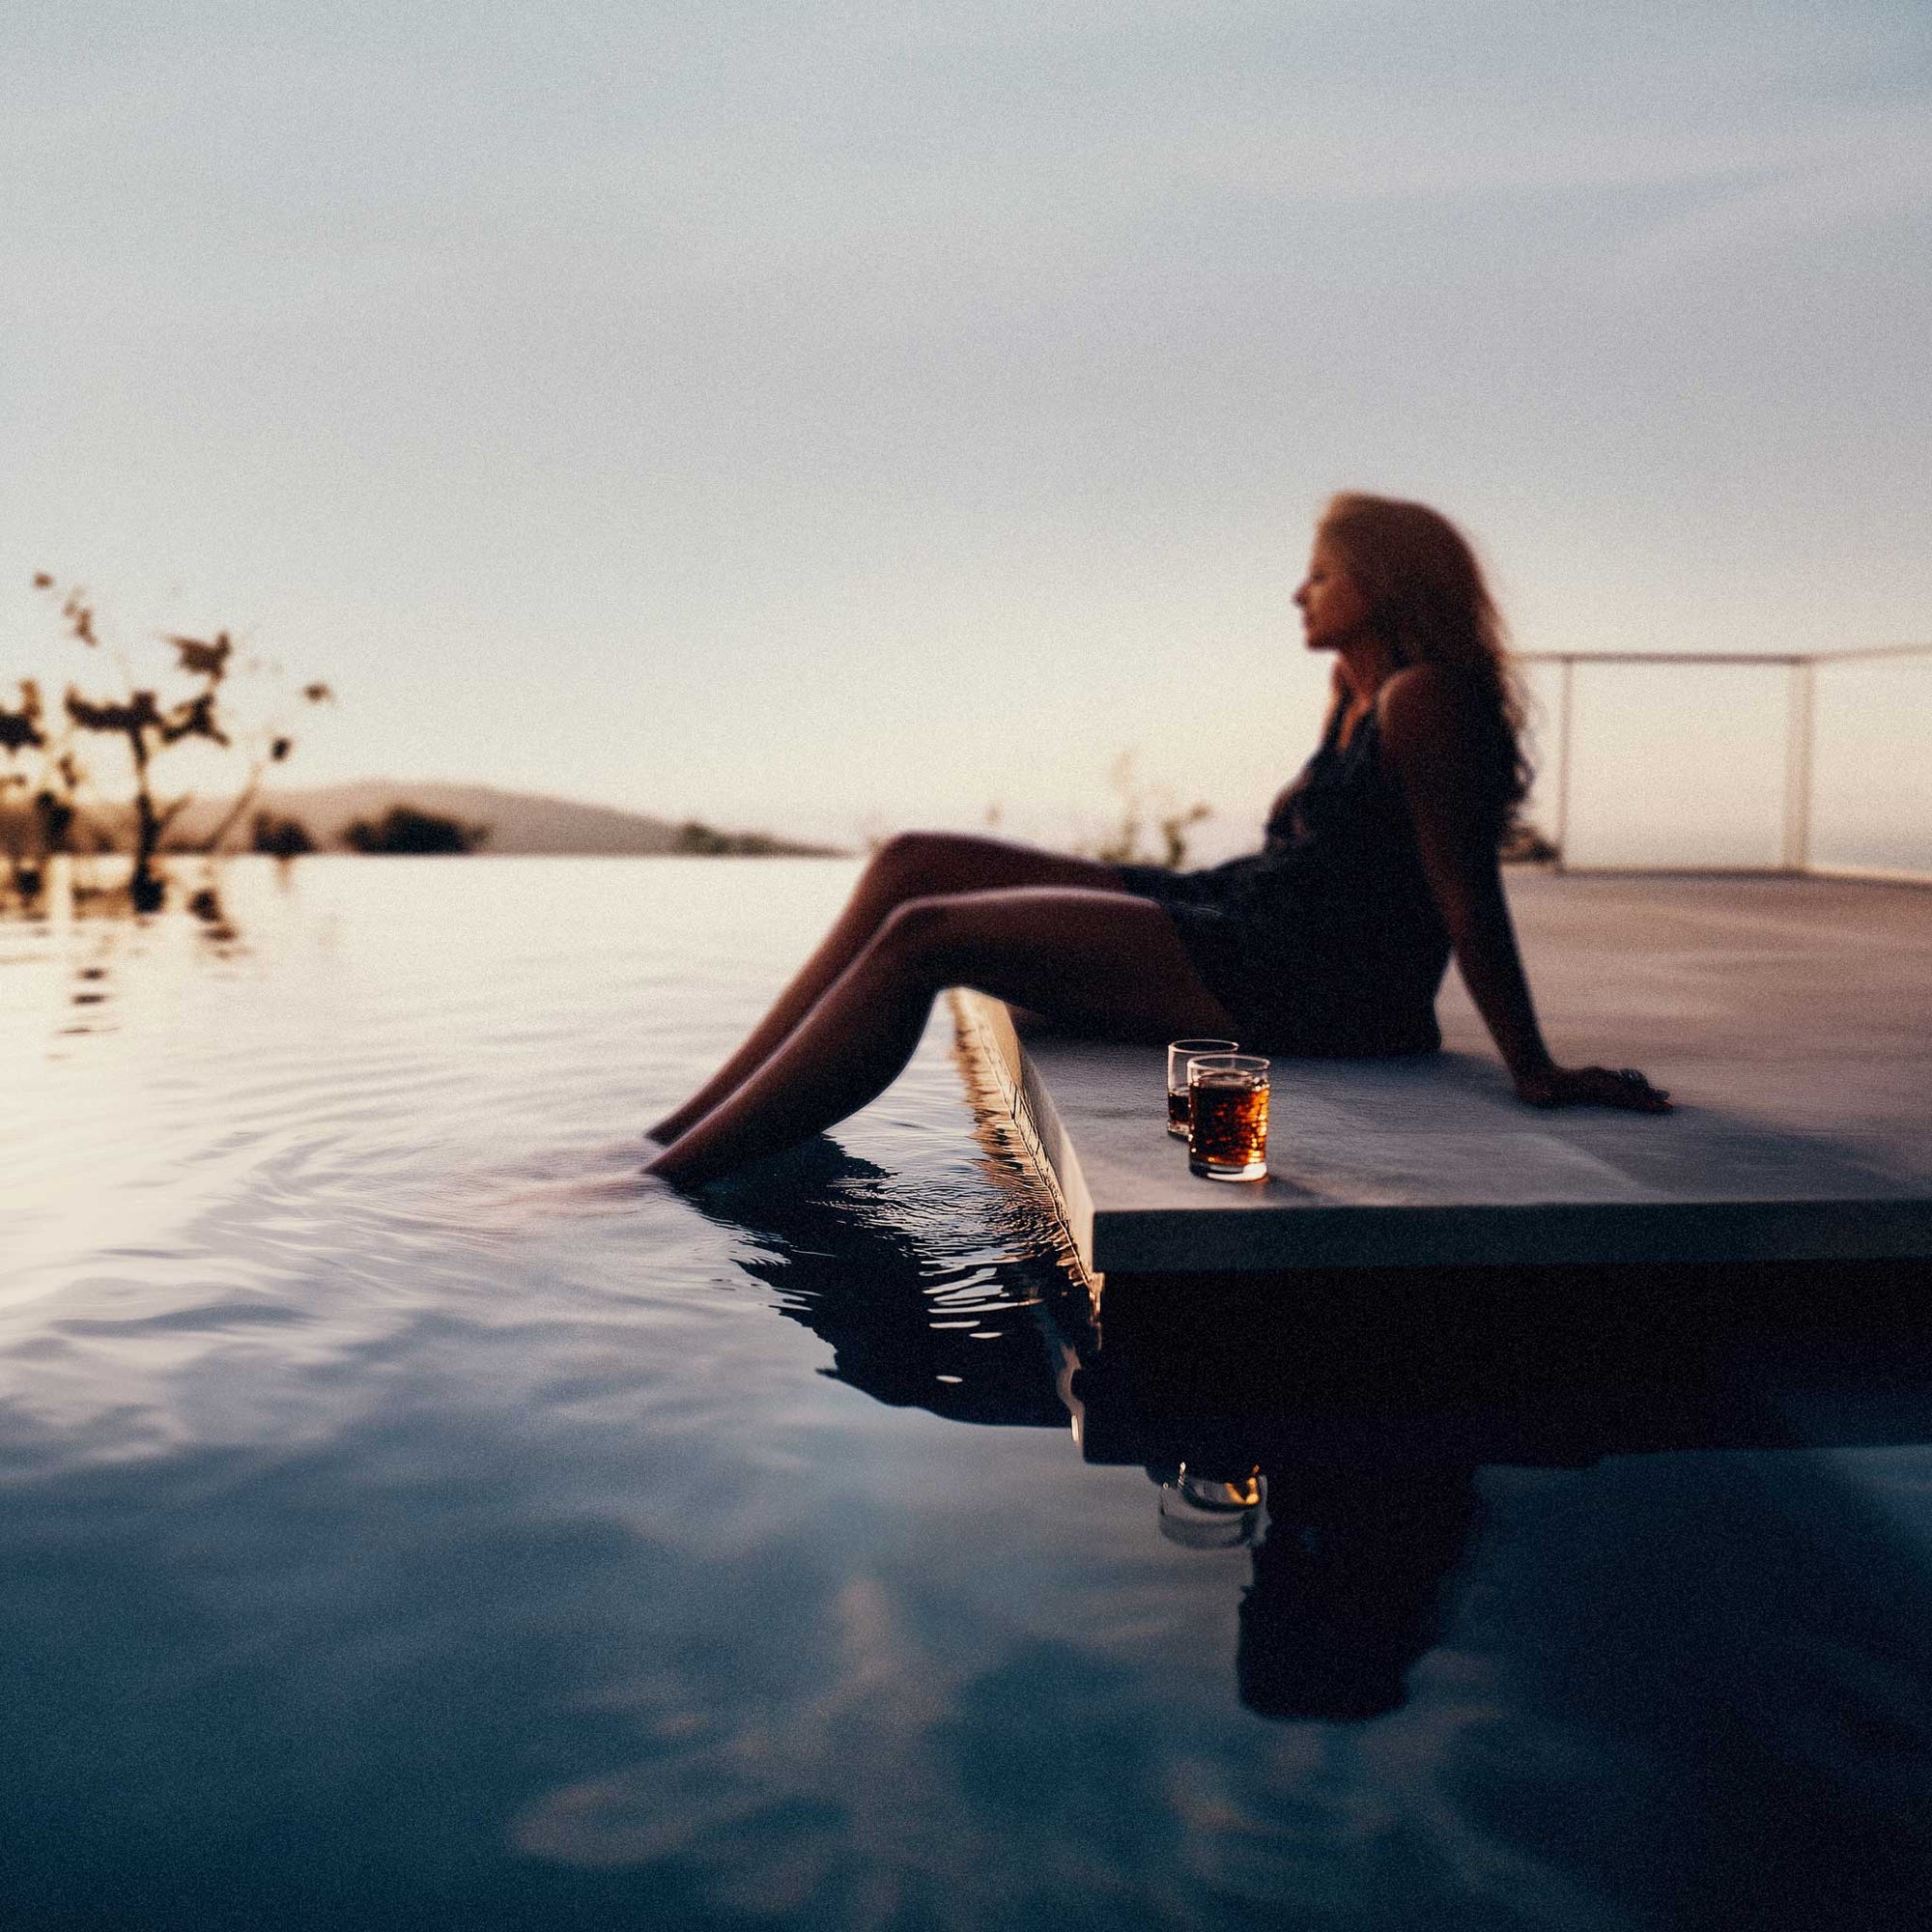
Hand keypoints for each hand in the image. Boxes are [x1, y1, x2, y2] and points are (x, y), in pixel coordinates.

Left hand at [1514, 1064, 1671, 1112]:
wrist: (1530, 1069)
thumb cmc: (1533, 1088)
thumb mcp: (1536, 1093)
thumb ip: (1544, 1094)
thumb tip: (1545, 1094)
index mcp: (1590, 1085)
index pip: (1622, 1095)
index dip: (1641, 1103)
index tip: (1658, 1108)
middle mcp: (1597, 1079)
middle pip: (1629, 1090)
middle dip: (1650, 1098)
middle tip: (1671, 1107)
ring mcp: (1596, 1077)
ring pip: (1626, 1085)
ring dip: (1644, 1092)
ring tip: (1664, 1096)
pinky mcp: (1593, 1079)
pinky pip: (1618, 1084)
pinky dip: (1632, 1088)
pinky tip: (1639, 1091)